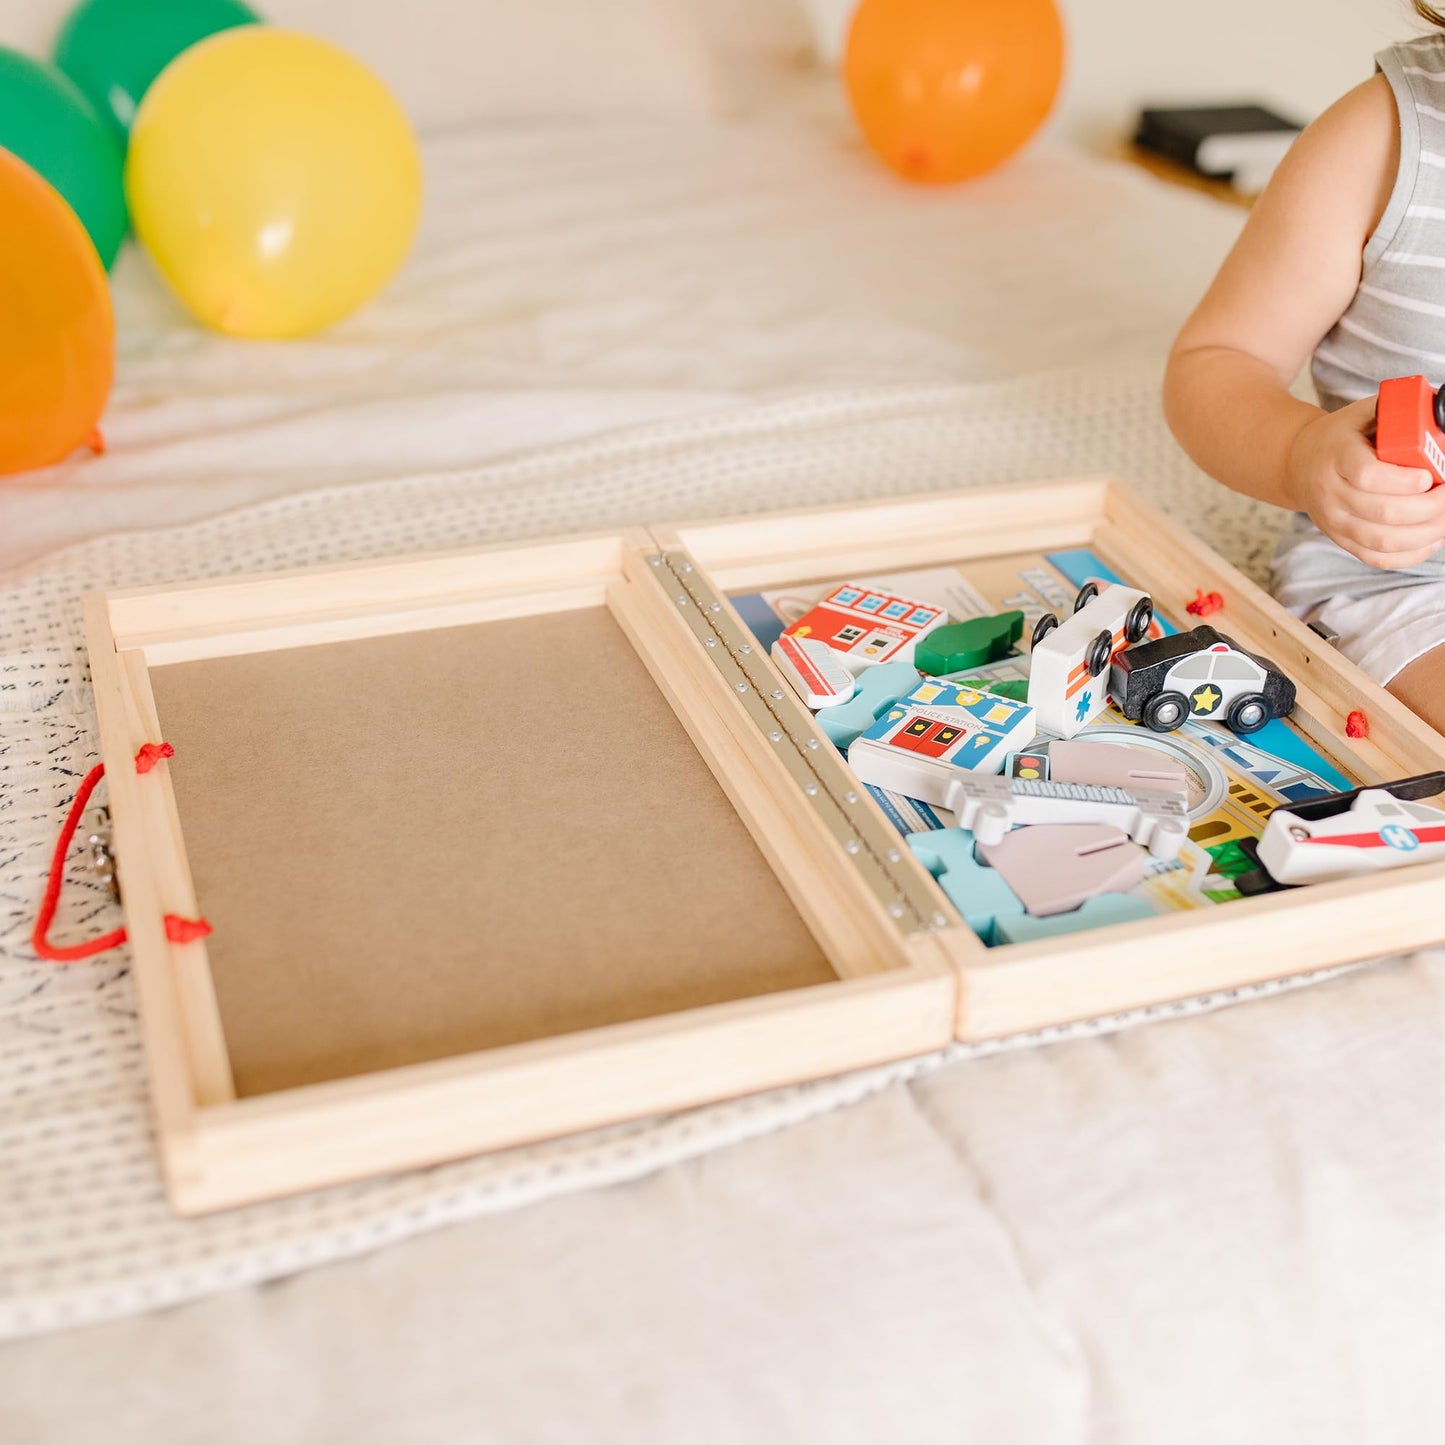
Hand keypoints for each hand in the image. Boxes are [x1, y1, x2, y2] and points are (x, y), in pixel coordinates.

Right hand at [1286, 397, 1444, 568]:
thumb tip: (1442, 418)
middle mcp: (1330, 493)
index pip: (1366, 475)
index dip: (1401, 481)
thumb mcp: (1364, 414)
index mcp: (1336, 456)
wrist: (1300, 463)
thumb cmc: (1343, 436)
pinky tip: (1432, 539)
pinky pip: (1378, 558)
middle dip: (1429, 507)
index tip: (1427, 477)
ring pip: (1384, 541)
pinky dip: (1411, 554)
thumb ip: (1400, 413)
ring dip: (1426, 532)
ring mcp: (1334, 521)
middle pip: (1382, 513)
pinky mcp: (1341, 540)